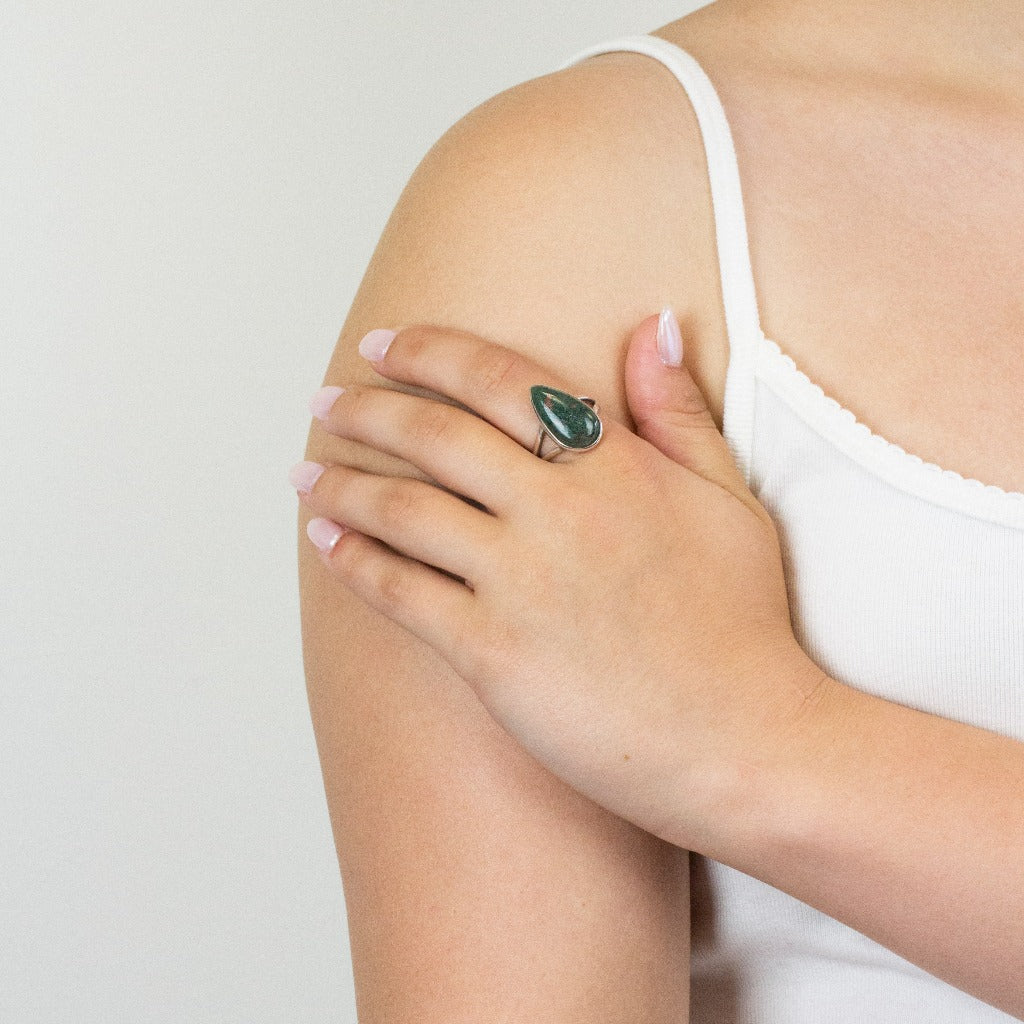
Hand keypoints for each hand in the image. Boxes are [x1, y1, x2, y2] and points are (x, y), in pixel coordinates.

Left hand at [291, 313, 828, 851]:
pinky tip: (325, 544)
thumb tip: (653, 325)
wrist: (742, 740)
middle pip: (435, 436)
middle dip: (367, 410)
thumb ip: (679, 410)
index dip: (430, 352)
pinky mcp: (491, 652)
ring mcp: (520, 582)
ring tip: (305, 474)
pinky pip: (401, 593)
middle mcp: (557, 511)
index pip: (499, 380)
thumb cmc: (741, 623)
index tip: (385, 345)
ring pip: (403, 510)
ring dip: (342, 486)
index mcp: (613, 465)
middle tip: (328, 402)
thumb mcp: (729, 498)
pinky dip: (355, 562)